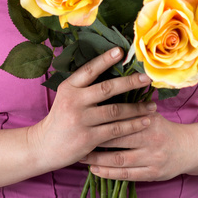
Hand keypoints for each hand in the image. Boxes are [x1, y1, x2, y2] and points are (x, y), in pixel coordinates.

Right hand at [27, 48, 155, 170]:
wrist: (44, 146)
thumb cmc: (61, 118)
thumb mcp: (67, 96)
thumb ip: (84, 86)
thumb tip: (113, 70)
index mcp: (68, 87)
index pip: (89, 70)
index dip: (104, 60)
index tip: (120, 51)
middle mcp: (74, 101)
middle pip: (106, 88)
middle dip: (129, 82)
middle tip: (147, 78)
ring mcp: (81, 120)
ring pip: (115, 111)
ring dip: (137, 108)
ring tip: (153, 105)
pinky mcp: (88, 138)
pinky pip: (116, 130)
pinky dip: (132, 125)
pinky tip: (145, 121)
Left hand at [79, 109, 194, 181]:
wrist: (188, 148)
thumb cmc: (164, 129)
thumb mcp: (152, 114)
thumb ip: (133, 109)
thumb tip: (107, 94)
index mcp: (150, 121)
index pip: (121, 120)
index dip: (100, 121)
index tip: (83, 121)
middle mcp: (151, 139)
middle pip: (117, 139)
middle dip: (94, 141)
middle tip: (76, 140)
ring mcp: (152, 158)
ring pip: (119, 160)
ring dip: (98, 160)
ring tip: (82, 158)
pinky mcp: (153, 174)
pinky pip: (126, 175)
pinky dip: (109, 174)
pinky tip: (95, 171)